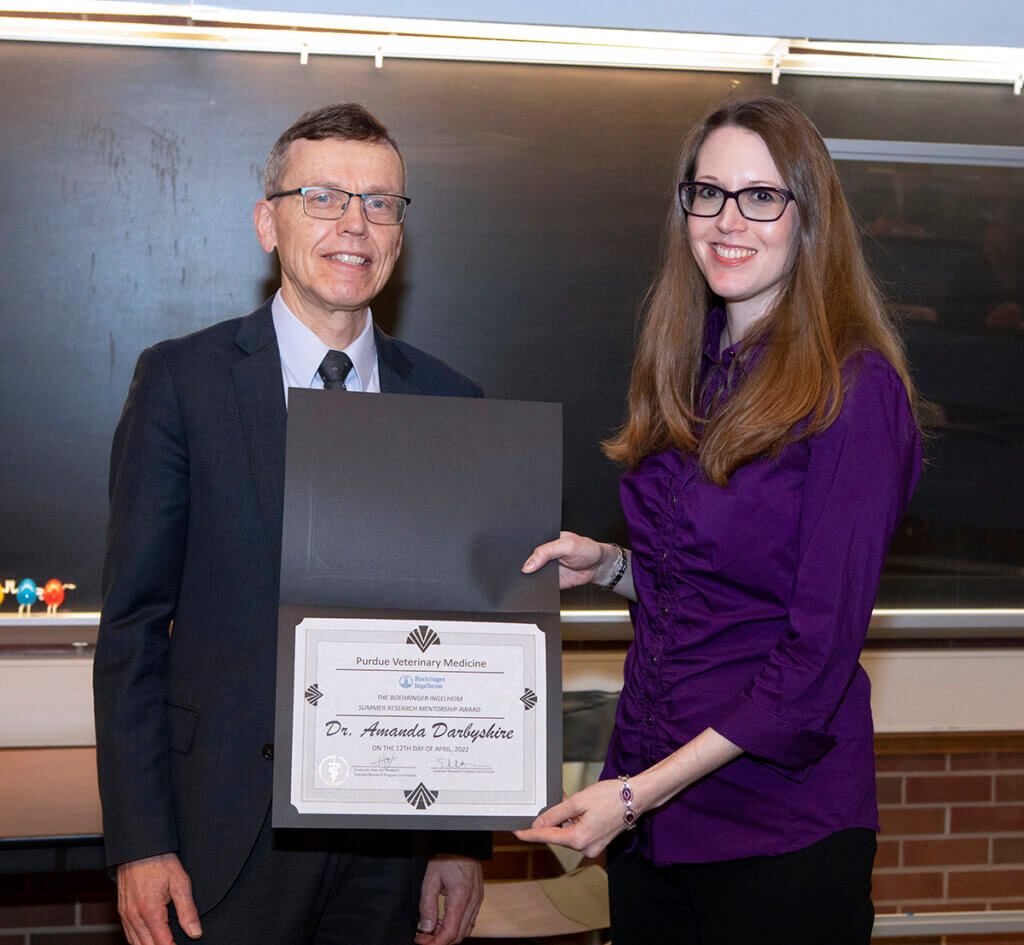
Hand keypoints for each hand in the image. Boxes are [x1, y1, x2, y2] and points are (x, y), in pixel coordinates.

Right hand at [116, 852, 200, 944]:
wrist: (139, 848)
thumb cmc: (160, 862)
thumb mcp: (181, 883)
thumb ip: (188, 910)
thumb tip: (195, 932)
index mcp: (150, 911)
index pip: (163, 944)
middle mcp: (135, 917)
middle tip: (176, 944)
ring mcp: (126, 915)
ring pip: (136, 944)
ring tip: (166, 943)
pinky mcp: (122, 912)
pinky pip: (129, 935)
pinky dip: (139, 942)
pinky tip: (150, 941)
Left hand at [415, 854, 483, 944]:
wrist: (462, 841)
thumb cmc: (446, 855)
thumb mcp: (430, 879)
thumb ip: (428, 906)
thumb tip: (426, 928)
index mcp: (460, 897)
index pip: (450, 933)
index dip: (435, 943)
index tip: (421, 940)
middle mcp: (473, 900)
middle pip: (459, 935)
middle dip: (440, 940)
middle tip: (424, 936)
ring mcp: (478, 898)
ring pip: (466, 929)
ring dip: (449, 933)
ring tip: (433, 926)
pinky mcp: (479, 895)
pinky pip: (470, 918)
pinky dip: (457, 924)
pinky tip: (444, 918)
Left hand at [514, 778, 629, 858]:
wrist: (637, 797)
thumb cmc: (612, 796)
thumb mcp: (578, 801)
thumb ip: (555, 814)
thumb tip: (538, 825)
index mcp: (579, 839)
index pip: (546, 837)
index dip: (529, 833)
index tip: (516, 832)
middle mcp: (586, 848)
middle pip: (558, 834)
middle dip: (550, 820)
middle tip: (546, 803)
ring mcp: (593, 846)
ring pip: (568, 832)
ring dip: (563, 818)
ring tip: (566, 800)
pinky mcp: (598, 841)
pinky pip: (579, 831)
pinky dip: (574, 820)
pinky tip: (574, 807)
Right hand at [522, 531, 615, 589]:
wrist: (598, 566)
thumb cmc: (586, 549)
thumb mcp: (566, 545)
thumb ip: (546, 552)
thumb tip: (528, 565)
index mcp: (545, 540)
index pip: (527, 545)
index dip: (521, 550)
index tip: (515, 557)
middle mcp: (543, 555)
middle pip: (527, 561)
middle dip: (524, 566)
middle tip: (526, 569)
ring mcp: (545, 569)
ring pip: (531, 575)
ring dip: (530, 578)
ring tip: (535, 576)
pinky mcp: (549, 582)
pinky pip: (539, 586)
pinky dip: (537, 587)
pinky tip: (538, 586)